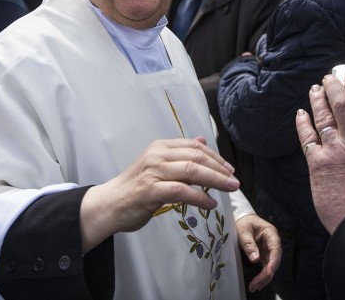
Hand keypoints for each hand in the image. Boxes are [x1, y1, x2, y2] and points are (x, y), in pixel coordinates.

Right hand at [80, 137, 239, 251]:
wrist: (109, 204)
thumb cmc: (136, 187)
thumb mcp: (158, 165)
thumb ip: (179, 154)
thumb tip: (202, 140)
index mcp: (160, 146)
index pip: (194, 146)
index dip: (215, 157)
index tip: (229, 169)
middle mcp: (157, 155)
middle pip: (196, 157)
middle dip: (219, 169)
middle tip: (234, 181)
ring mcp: (153, 172)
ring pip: (191, 171)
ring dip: (214, 181)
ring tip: (229, 189)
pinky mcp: (150, 190)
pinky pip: (181, 191)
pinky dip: (199, 197)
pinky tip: (210, 204)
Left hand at [236, 214, 280, 292]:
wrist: (242, 219)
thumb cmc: (243, 223)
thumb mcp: (243, 231)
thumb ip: (249, 244)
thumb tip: (255, 259)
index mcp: (271, 233)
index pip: (276, 249)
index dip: (274, 262)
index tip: (268, 272)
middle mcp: (273, 242)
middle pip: (274, 261)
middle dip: (266, 274)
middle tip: (255, 285)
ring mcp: (269, 249)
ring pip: (270, 266)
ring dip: (264, 278)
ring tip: (254, 287)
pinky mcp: (265, 254)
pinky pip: (266, 266)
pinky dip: (262, 275)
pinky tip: (257, 284)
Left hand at [295, 74, 344, 231]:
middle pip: (342, 104)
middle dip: (333, 87)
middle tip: (328, 78)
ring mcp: (335, 150)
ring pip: (323, 116)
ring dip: (317, 99)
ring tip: (314, 89)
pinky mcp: (318, 163)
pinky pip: (307, 136)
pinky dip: (302, 122)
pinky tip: (301, 113)